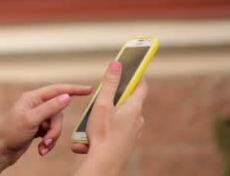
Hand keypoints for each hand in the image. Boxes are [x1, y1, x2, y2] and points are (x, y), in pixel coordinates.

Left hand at [0, 84, 92, 173]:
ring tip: (43, 147)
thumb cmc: (11, 133)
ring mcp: (38, 117)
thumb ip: (50, 108)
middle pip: (59, 113)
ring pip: (56, 124)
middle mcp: (36, 105)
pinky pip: (51, 133)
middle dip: (55, 129)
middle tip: (47, 139)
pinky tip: (41, 149)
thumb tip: (67, 96)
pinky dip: (49, 142)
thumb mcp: (31, 120)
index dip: (74, 89)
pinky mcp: (38, 128)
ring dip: (52, 138)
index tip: (89, 89)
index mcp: (33, 98)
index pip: (57, 90)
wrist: (1, 151)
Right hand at [73, 61, 147, 175]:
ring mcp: (133, 132)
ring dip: (104, 116)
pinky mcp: (126, 142)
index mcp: (134, 107)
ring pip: (119, 117)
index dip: (136, 75)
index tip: (131, 67)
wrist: (105, 165)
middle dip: (113, 98)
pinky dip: (103, 130)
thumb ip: (109, 84)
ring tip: (88, 125)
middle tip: (100, 98)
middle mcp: (137, 119)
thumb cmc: (103, 134)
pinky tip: (88, 140)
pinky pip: (115, 130)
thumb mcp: (103, 104)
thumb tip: (117, 63)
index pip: (141, 85)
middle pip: (128, 101)